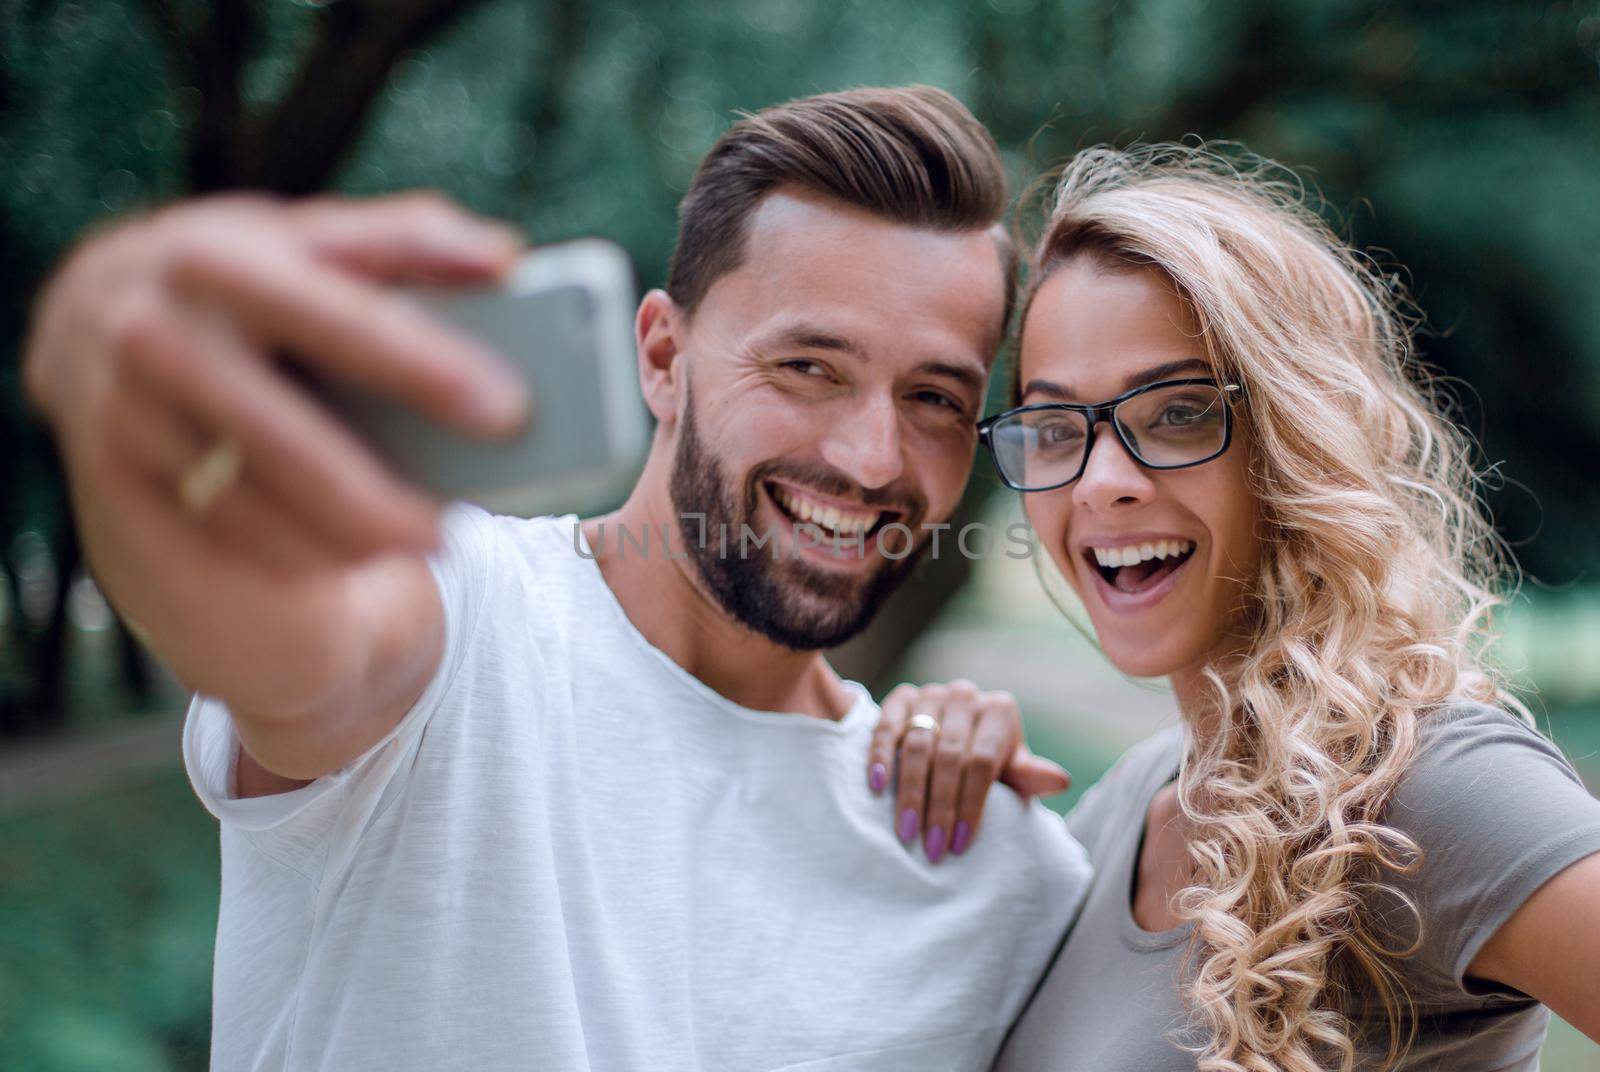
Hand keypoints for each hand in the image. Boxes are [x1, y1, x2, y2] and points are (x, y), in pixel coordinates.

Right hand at [21, 191, 527, 707]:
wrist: (87, 318)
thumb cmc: (240, 277)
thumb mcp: (304, 239)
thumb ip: (405, 241)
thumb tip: (505, 260)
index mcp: (219, 258)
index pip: (338, 315)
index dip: (424, 364)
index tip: (508, 410)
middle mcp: (155, 334)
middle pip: (282, 439)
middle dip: (372, 494)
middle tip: (456, 531)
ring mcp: (121, 411)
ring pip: (247, 505)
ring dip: (342, 538)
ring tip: (426, 543)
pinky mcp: (110, 475)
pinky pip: (216, 536)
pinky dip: (294, 555)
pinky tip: (355, 556)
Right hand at [867, 679, 1069, 862]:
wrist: (958, 734)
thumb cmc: (990, 763)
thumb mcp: (1012, 771)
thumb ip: (1031, 777)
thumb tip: (1061, 781)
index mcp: (1000, 711)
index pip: (982, 762)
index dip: (970, 805)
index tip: (959, 845)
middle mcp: (966, 696)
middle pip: (949, 756)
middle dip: (939, 806)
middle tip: (931, 848)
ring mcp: (931, 694)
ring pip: (917, 743)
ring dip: (909, 791)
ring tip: (905, 831)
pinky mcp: (901, 697)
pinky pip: (887, 727)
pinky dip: (880, 756)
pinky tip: (876, 786)